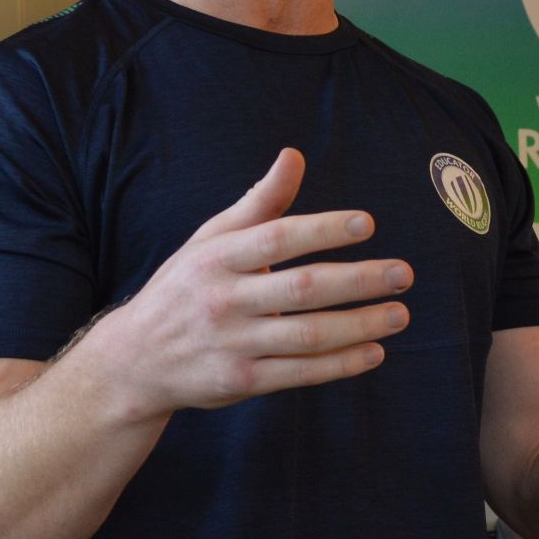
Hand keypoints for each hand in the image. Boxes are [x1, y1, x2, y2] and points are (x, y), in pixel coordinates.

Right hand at [102, 147, 412, 413]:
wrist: (135, 358)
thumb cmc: (185, 288)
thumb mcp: (211, 240)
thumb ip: (259, 203)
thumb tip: (294, 156)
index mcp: (218, 258)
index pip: (278, 238)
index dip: (324, 229)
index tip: (368, 224)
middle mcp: (224, 299)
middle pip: (302, 287)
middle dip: (359, 280)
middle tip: (403, 273)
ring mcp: (233, 343)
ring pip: (308, 334)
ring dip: (360, 324)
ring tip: (400, 314)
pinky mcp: (241, 382)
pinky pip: (300, 372)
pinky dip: (340, 364)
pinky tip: (374, 351)